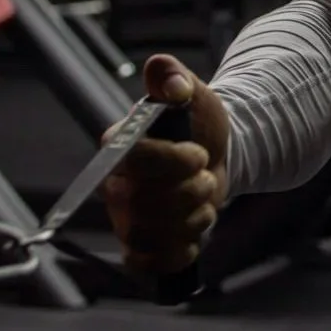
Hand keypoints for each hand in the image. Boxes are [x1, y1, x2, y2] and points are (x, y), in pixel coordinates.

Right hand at [103, 55, 230, 275]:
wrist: (215, 153)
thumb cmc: (197, 122)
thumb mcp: (192, 92)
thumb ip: (174, 78)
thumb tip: (162, 68)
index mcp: (120, 146)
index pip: (134, 160)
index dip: (172, 160)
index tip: (199, 153)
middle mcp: (115, 185)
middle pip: (145, 204)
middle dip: (190, 191)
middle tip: (205, 175)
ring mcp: (124, 218)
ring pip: (152, 235)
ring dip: (192, 218)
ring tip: (202, 198)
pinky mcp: (139, 245)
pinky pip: (150, 263)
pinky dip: (180, 250)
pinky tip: (194, 228)